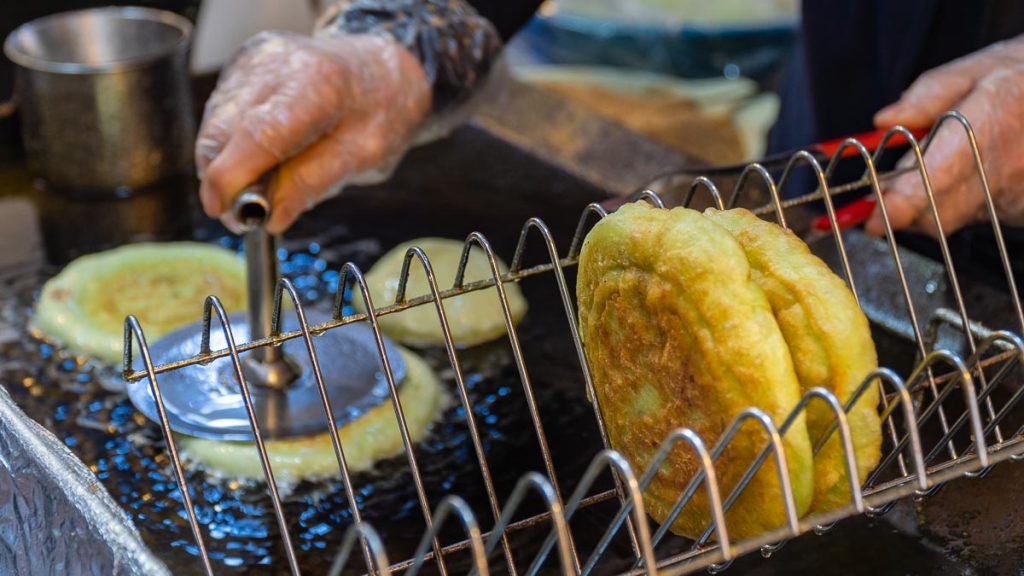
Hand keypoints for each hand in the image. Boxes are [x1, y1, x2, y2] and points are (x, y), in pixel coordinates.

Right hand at [196, 31, 431, 233]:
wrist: (382, 67)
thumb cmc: (381, 110)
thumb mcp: (365, 155)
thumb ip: (315, 183)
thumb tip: (272, 217)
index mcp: (318, 84)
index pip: (258, 135)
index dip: (231, 178)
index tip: (221, 211)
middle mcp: (276, 64)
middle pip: (223, 130)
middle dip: (224, 179)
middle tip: (245, 215)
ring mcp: (253, 60)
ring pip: (215, 125)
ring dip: (227, 164)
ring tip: (262, 185)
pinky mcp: (242, 65)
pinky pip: (221, 113)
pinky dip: (232, 144)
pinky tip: (261, 155)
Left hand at [867, 35, 1023, 236]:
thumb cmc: (1019, 80)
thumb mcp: (975, 71)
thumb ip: (926, 96)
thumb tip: (884, 120)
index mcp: (987, 126)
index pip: (934, 180)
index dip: (898, 205)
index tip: (870, 220)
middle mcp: (1003, 168)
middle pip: (936, 214)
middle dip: (902, 209)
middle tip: (884, 194)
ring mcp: (1015, 194)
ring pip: (952, 218)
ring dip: (928, 204)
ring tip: (933, 170)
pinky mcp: (1020, 209)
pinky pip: (974, 217)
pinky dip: (956, 203)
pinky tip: (965, 176)